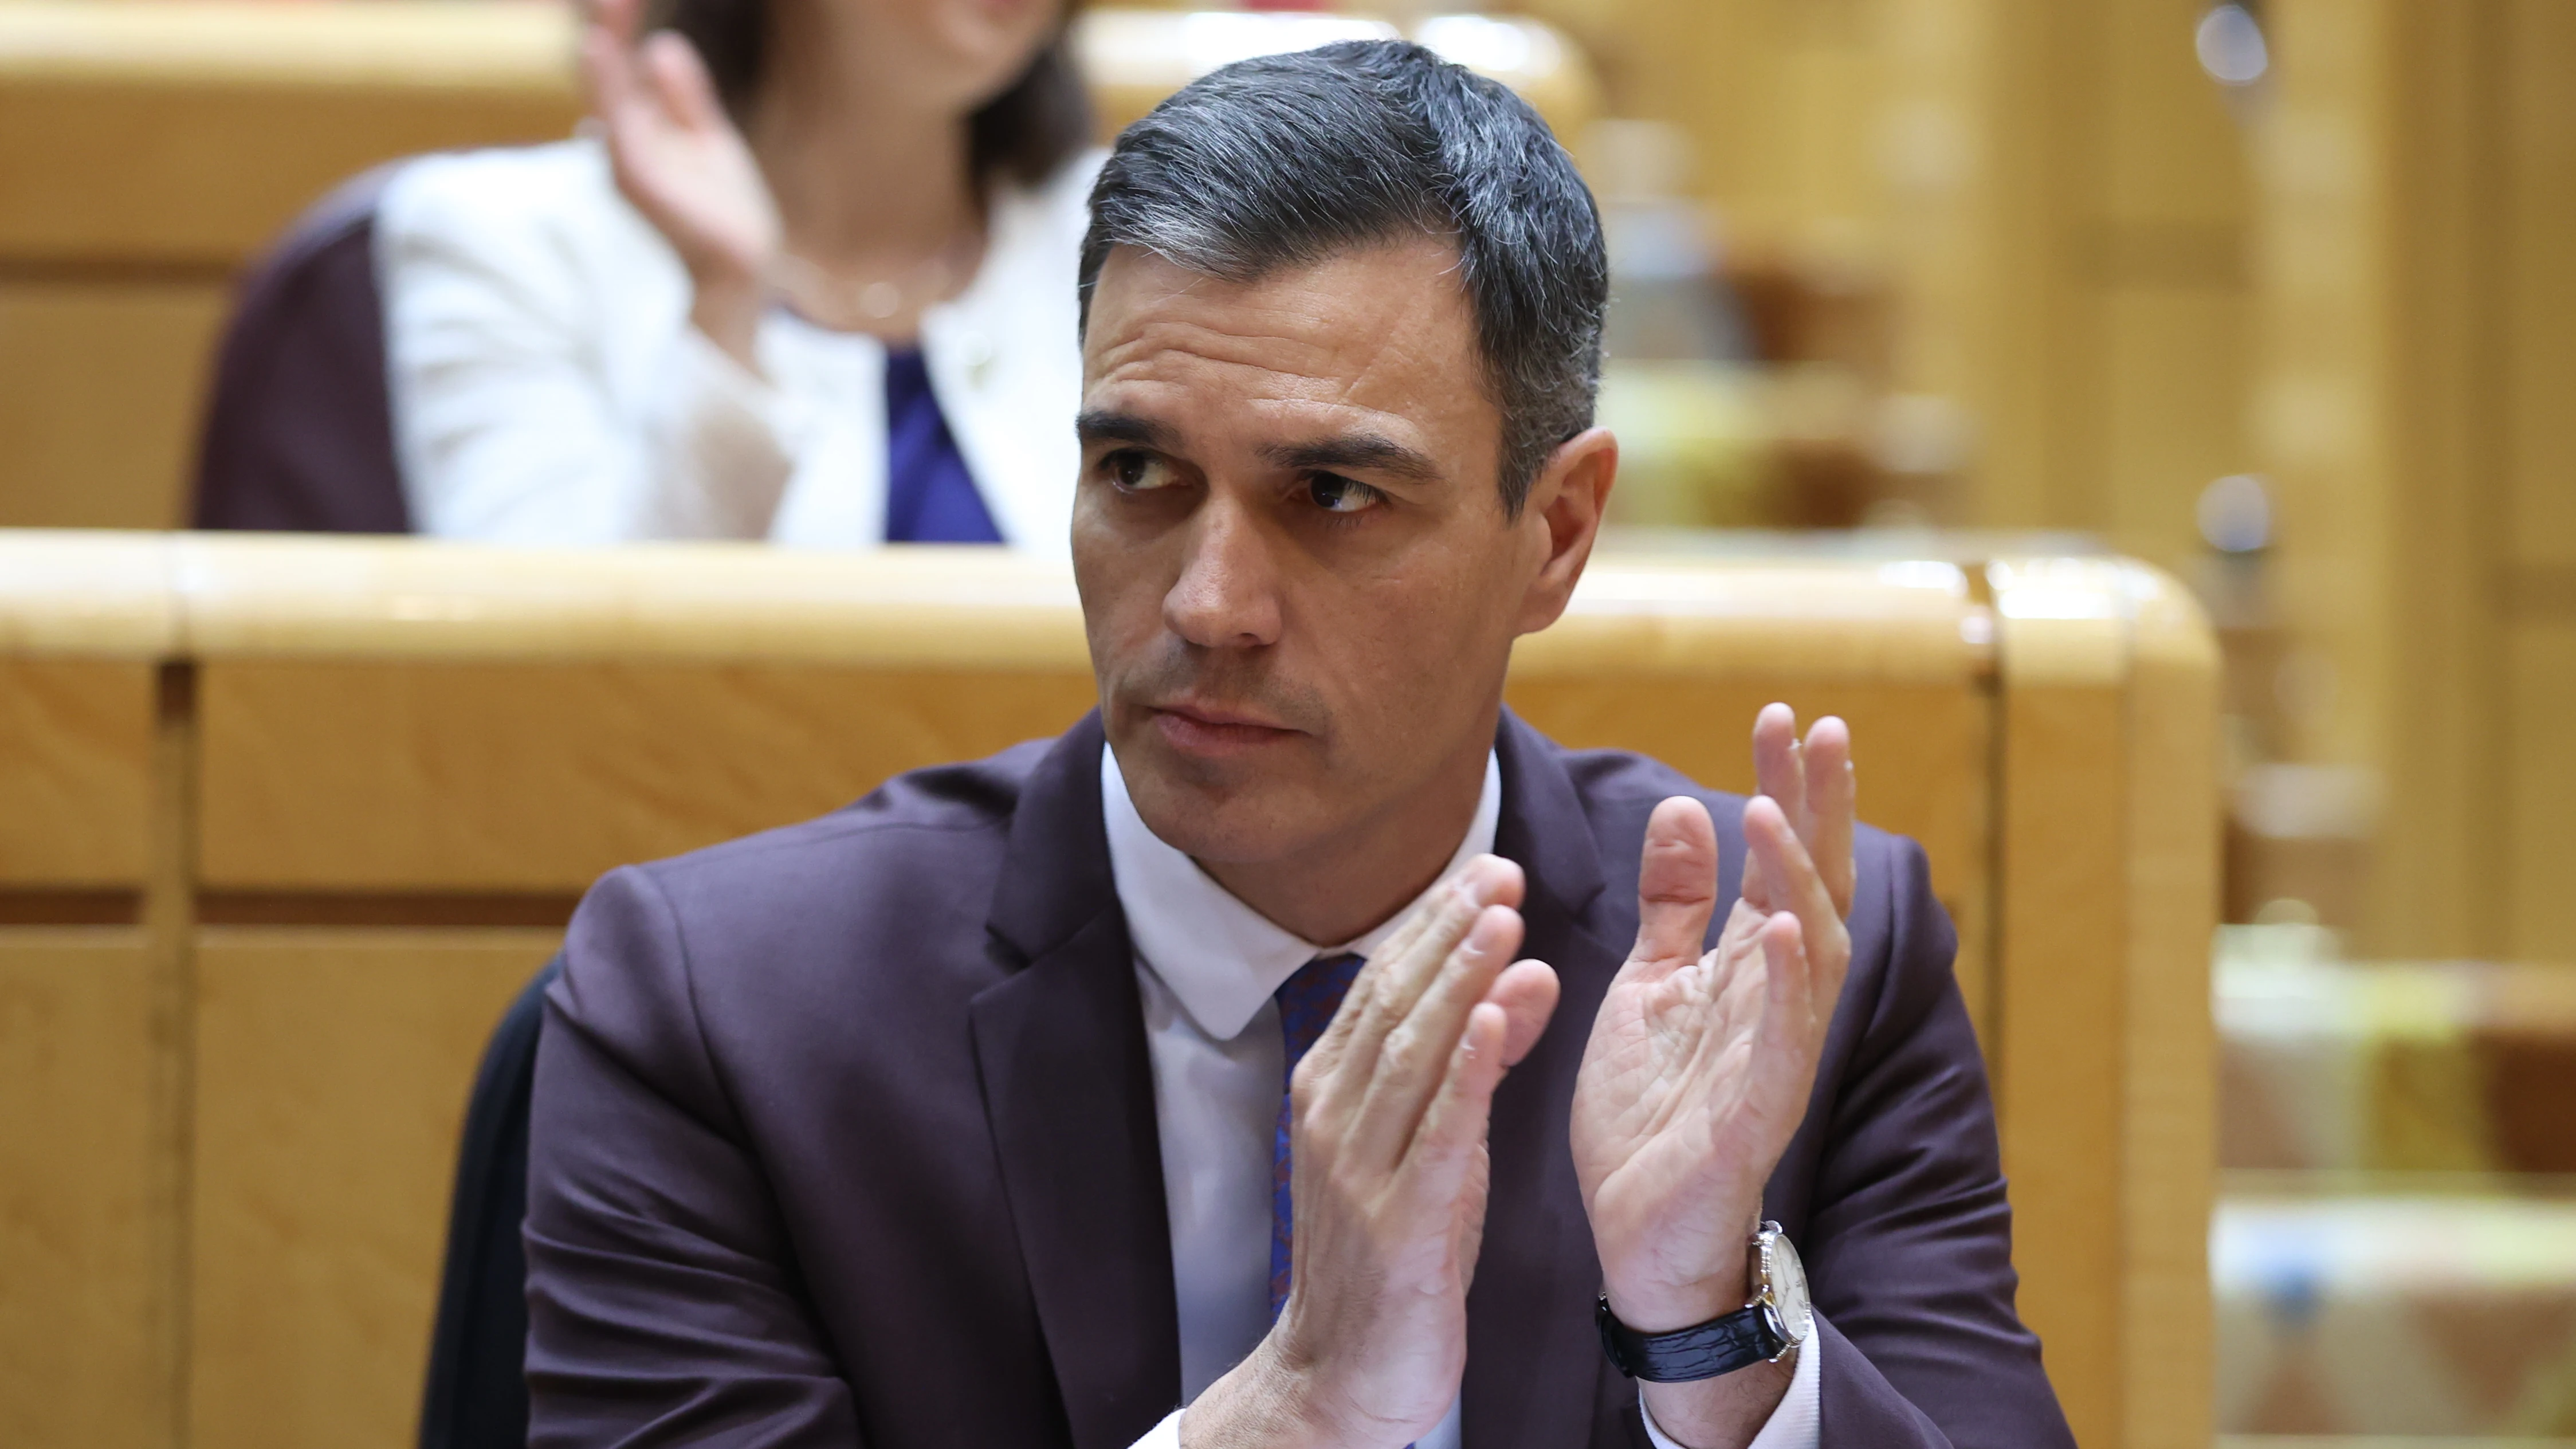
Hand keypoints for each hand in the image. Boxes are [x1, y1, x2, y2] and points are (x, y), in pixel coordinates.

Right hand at [581, 0, 780, 366]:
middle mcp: (627, 140)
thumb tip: (661, 44)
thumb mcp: (707, 141)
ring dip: (601, 47)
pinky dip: (608, 88)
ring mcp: (629, 159)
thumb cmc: (721, 214)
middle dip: (605, 26)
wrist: (742, 272)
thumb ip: (684, 97)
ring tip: (604, 5)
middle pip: (607, 71)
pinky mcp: (639, 181)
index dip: (619, 24)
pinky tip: (601, 51)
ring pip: (606, 93)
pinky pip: (617, 127)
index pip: (622, 63)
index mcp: (644, 128)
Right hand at [1183, 857, 1558, 1448]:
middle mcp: (1333, 1115)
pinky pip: (1437, 1133)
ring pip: (1412, 1052)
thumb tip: (1522, 971)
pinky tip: (1499, 1019)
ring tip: (1504, 920)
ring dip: (1460, 979)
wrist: (1341, 1376)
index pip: (1384, 985)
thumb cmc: (1390, 1255)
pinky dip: (1467, 1071)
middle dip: (1449, 932)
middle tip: (1502, 871)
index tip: (1486, 870)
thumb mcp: (1429, 1146)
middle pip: (1394, 1003)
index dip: (1434, 923)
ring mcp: (1359, 1168)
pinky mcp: (1398, 1222)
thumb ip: (1472, 1061)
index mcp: (1331, 1089)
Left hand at [1569, 704, 1852, 1438]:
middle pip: (1812, 885)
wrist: (1638, 1236)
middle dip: (1817, 807)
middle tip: (1814, 725)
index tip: (1783, 715)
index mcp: (1748, 969)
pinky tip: (1782, 927)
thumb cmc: (1651, 1113)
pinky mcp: (1756, 1112)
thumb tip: (1679, 807)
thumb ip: (1672, 905)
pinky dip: (1787, 982)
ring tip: (1770, 807)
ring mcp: (1774, 1055)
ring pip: (1808, 953)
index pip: (1781, 861)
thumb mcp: (1648, 986)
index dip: (1790, 788)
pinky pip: (1783, 1039)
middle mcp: (1776, 1001)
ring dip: (1795, 879)